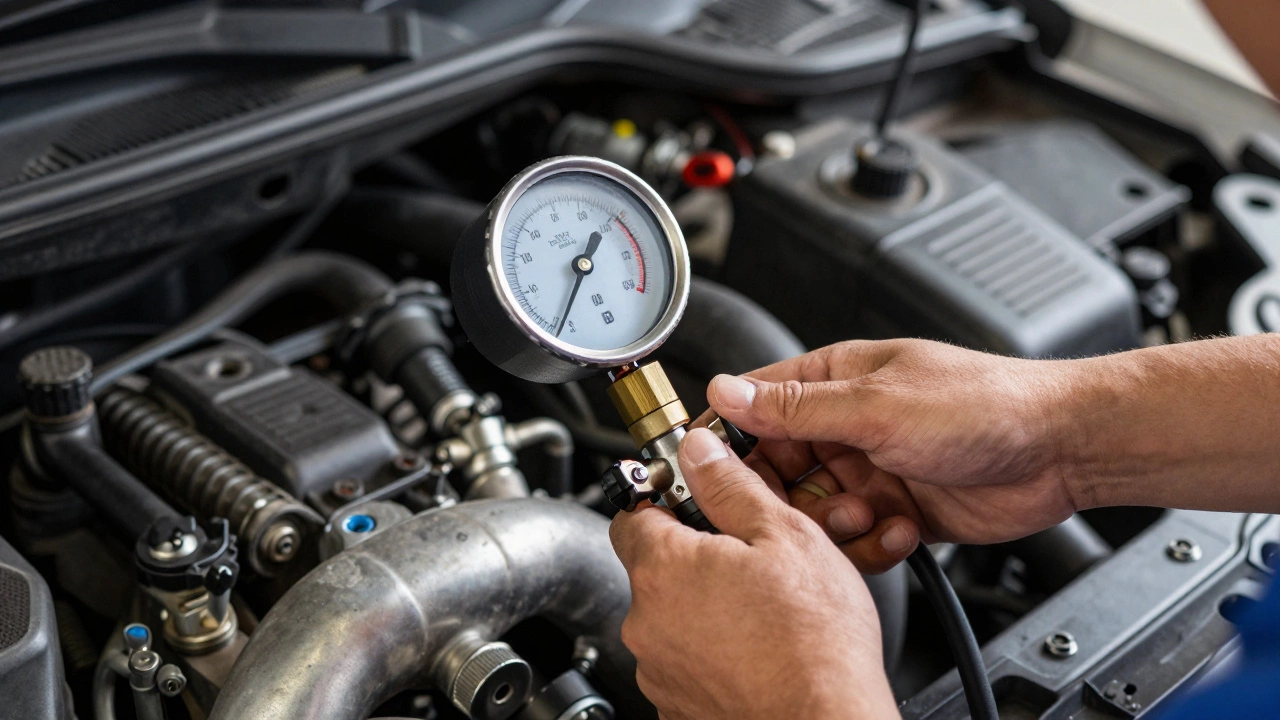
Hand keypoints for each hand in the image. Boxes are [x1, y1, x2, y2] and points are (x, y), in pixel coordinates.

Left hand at [610, 428, 898, 719]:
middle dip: (694, 554)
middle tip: (747, 555)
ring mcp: (659, 670)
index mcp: (663, 569)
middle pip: (654, 566)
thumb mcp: (785, 536)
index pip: (630, 510)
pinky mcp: (676, 705)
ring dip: (705, 605)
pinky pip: (686, 660)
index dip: (664, 496)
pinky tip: (755, 647)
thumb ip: (731, 486)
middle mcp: (646, 622)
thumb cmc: (815, 644)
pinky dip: (712, 650)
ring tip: (760, 608)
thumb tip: (700, 451)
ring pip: (672, 615)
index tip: (692, 494)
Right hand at [705, 339, 1082, 572]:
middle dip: (788, 497)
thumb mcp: (875, 405)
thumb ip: (795, 407)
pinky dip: (872, 543)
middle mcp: (846, 425)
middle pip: (778, 471)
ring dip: (835, 524)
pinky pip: (856, 540)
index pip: (755, 410)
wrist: (1060, 450)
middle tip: (810, 505)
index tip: (719, 474)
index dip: (732, 444)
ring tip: (869, 513)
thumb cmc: (983, 404)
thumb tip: (727, 391)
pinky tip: (902, 528)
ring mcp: (871, 469)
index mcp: (833, 381)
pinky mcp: (895, 511)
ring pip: (814, 513)